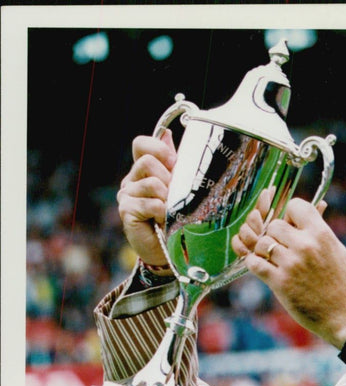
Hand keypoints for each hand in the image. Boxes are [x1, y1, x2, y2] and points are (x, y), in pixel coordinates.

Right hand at [117, 130, 176, 267]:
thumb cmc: (175, 218)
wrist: (170, 250)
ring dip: (168, 200)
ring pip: (152, 184)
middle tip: (173, 197)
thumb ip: (172, 163)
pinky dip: (164, 214)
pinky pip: (152, 204)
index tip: (174, 164)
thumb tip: (167, 134)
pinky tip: (163, 222)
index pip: (142, 144)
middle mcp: (131, 180)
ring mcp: (126, 196)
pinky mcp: (126, 211)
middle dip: (167, 178)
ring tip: (169, 213)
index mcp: (142, 170)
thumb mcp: (177, 187)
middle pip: (147, 162)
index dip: (159, 149)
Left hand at [232, 195, 345, 347]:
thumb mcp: (336, 249)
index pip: (295, 205)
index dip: (289, 214)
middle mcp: (306, 245)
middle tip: (281, 248)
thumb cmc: (341, 283)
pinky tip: (264, 269)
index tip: (291, 226)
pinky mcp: (281, 282)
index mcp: (321, 233)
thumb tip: (319, 206)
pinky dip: (255, 264)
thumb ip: (321, 230)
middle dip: (274, 235)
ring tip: (273, 260)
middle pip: (274, 225)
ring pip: (262, 243)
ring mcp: (292, 264)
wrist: (344, 315)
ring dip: (263, 251)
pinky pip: (255, 263)